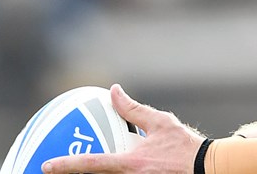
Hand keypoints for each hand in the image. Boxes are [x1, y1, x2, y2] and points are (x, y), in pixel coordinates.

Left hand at [43, 85, 204, 173]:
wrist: (209, 170)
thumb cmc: (186, 146)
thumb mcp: (161, 123)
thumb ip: (133, 109)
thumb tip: (114, 91)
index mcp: (131, 163)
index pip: (91, 164)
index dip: (66, 165)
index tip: (46, 166)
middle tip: (55, 170)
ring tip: (74, 170)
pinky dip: (110, 173)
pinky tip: (104, 168)